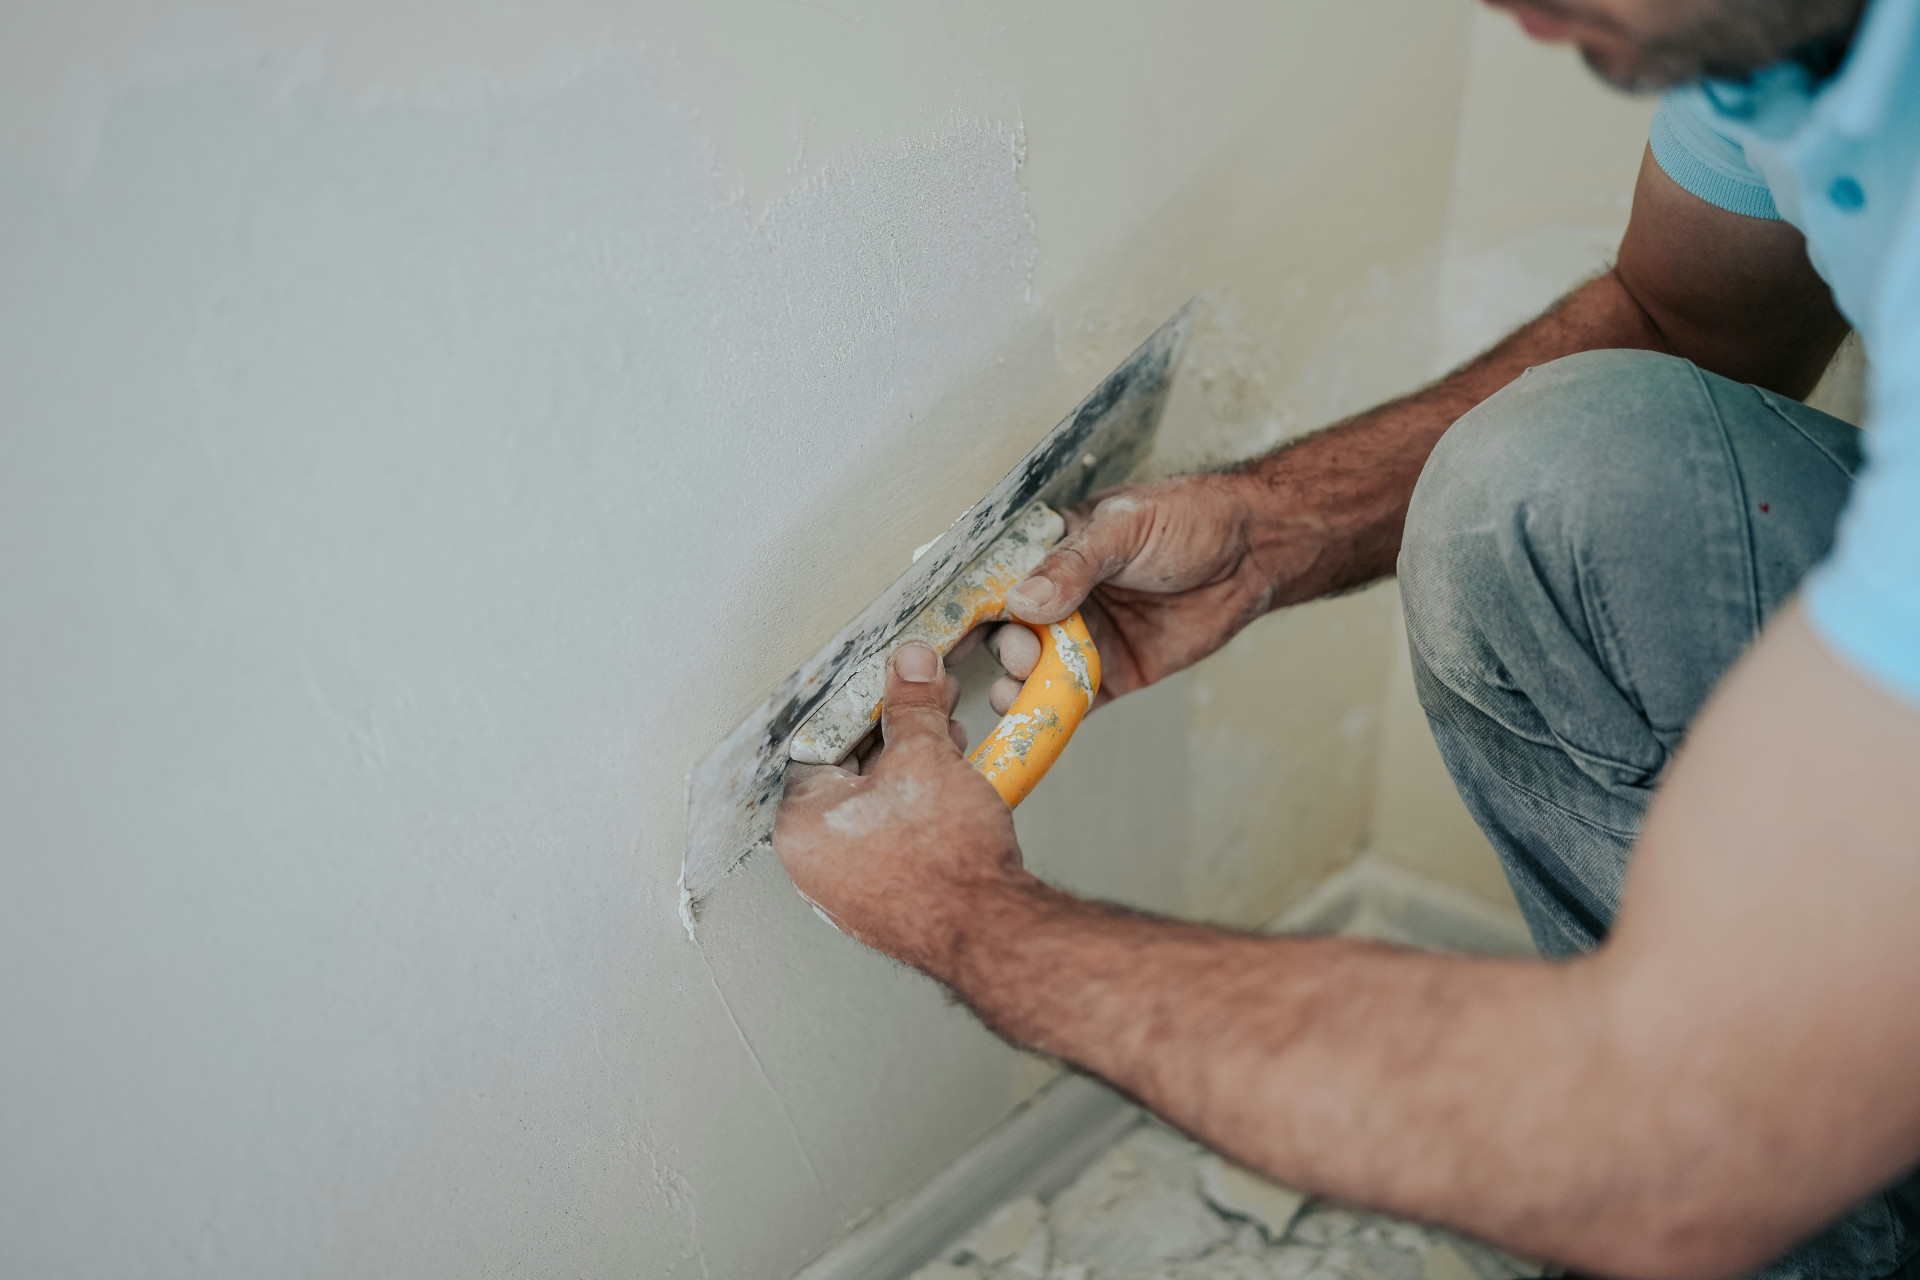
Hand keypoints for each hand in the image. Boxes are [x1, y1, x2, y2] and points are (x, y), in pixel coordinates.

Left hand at [773, 641, 1031, 972]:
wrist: (992, 930)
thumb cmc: (947, 863)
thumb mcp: (926, 757)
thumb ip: (912, 704)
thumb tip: (909, 667)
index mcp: (800, 823)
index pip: (819, 743)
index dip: (866, 710)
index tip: (894, 693)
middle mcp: (812, 863)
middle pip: (848, 775)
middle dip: (895, 738)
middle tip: (930, 715)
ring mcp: (845, 889)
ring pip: (872, 810)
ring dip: (910, 774)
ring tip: (950, 751)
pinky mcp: (881, 904)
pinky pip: (889, 842)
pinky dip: (915, 814)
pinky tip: (950, 797)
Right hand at [983, 473, 1278, 712]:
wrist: (1255, 551)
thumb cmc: (1190, 519)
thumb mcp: (1125, 529)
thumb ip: (1073, 565)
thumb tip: (1022, 601)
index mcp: (1053, 552)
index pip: (998, 579)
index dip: (974, 605)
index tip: (952, 629)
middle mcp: (1062, 598)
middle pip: (1010, 632)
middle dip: (1005, 647)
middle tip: (1020, 651)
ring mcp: (1085, 637)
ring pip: (1036, 670)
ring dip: (1020, 684)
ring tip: (1018, 688)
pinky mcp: (1113, 674)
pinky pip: (1074, 699)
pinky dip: (1053, 710)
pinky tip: (1038, 713)